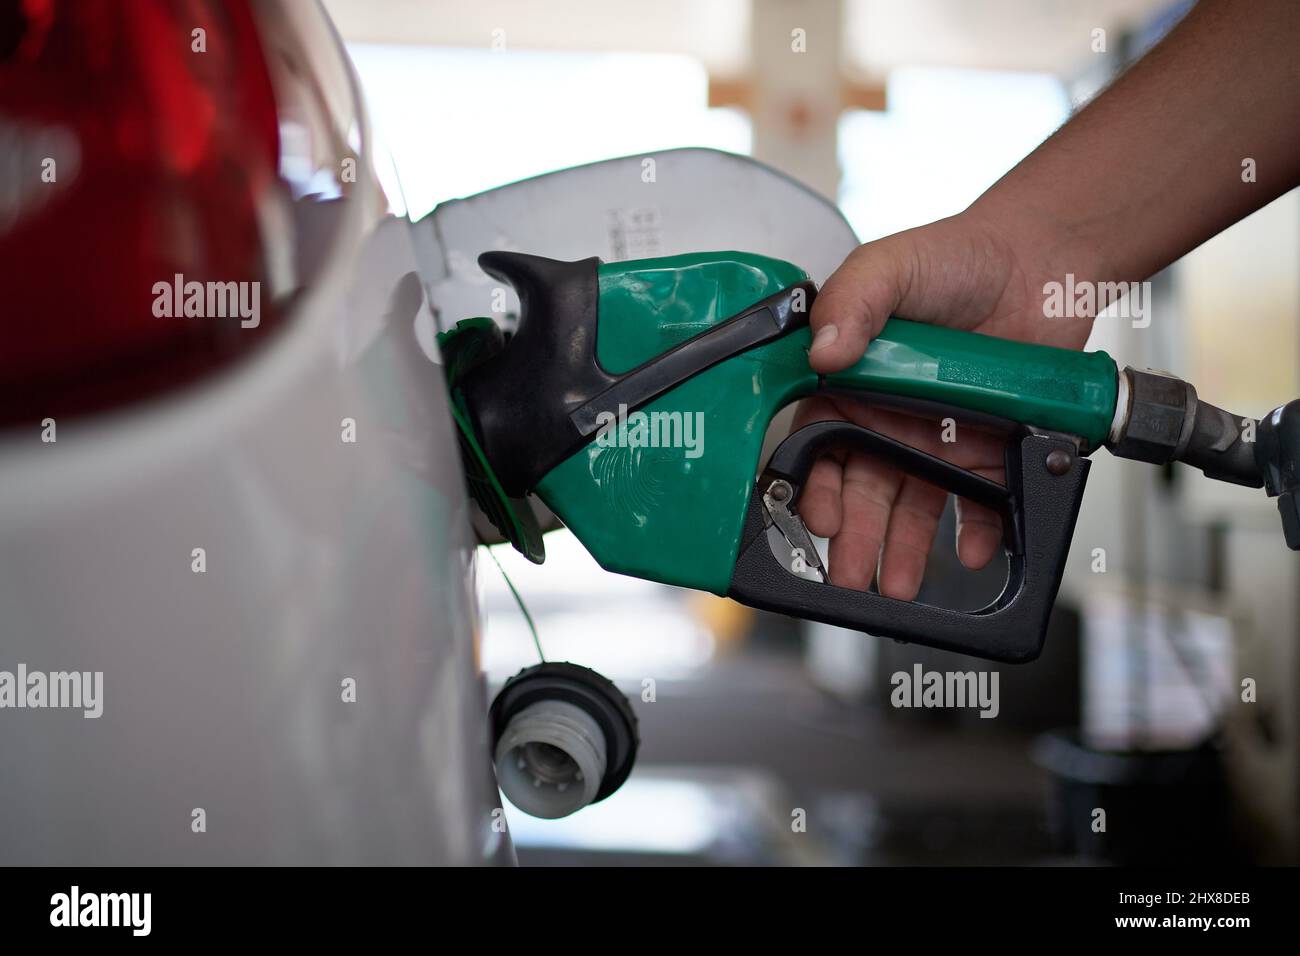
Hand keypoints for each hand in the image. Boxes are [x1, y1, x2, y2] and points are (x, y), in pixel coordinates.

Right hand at [795, 207, 1093, 598]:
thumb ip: (852, 300)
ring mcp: (938, 439)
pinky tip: (971, 552)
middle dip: (856, 537)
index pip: (820, 443)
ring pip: (914, 505)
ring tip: (899, 584)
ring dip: (905, 549)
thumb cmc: (959, 256)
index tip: (821, 515)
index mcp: (852, 382)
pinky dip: (978, 531)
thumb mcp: (891, 265)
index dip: (816, 484)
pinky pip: (980, 502)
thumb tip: (823, 350)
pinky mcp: (989, 450)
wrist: (1043, 261)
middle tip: (852, 573)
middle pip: (864, 488)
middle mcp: (889, 418)